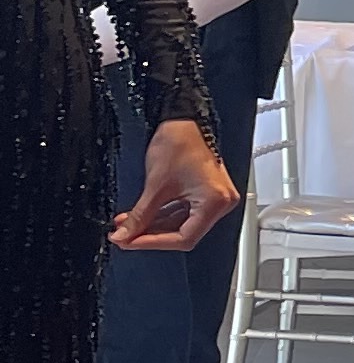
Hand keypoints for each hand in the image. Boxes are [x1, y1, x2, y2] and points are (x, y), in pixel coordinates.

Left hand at [113, 118, 236, 252]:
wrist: (184, 120)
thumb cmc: (179, 142)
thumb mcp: (156, 185)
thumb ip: (140, 215)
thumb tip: (125, 234)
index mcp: (215, 202)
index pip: (184, 237)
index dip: (154, 242)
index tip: (130, 242)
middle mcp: (220, 203)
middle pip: (183, 232)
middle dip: (150, 234)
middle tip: (125, 236)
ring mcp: (213, 198)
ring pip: (180, 223)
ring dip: (153, 225)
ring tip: (128, 226)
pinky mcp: (205, 193)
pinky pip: (182, 211)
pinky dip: (161, 215)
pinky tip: (142, 217)